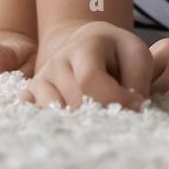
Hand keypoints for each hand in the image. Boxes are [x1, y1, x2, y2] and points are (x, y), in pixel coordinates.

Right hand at [20, 22, 152, 110]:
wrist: (89, 43)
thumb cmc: (117, 52)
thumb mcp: (137, 55)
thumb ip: (138, 80)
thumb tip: (133, 109)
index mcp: (84, 47)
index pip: (89, 79)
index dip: (114, 98)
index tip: (137, 105)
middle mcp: (57, 61)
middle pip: (75, 101)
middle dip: (102, 113)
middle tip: (120, 113)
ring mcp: (41, 78)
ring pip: (58, 114)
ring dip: (82, 122)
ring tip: (100, 116)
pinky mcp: (30, 94)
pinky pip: (38, 117)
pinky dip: (57, 124)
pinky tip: (76, 122)